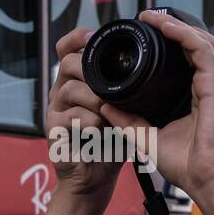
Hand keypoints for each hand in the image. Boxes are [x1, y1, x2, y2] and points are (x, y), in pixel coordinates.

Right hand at [46, 28, 122, 197]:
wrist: (94, 176)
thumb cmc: (111, 141)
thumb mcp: (124, 108)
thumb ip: (131, 86)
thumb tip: (160, 59)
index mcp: (76, 81)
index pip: (67, 47)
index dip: (78, 37)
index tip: (96, 37)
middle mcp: (61, 91)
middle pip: (67, 62)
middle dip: (92, 69)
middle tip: (112, 82)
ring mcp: (54, 111)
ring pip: (68, 88)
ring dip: (94, 97)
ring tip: (110, 110)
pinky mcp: (53, 132)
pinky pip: (68, 117)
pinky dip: (88, 121)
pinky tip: (99, 129)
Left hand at [100, 11, 213, 198]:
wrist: (206, 177)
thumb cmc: (186, 164)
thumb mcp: (148, 137)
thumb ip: (128, 120)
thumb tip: (105, 105)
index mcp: (200, 95)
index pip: (188, 61)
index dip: (170, 45)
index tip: (145, 38)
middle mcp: (212, 86)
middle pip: (197, 45)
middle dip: (174, 30)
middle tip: (148, 20)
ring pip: (200, 41)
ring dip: (176, 26)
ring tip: (153, 18)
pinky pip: (200, 49)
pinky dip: (182, 34)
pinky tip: (164, 27)